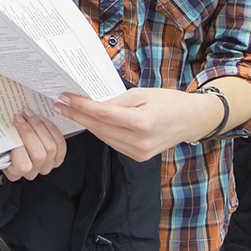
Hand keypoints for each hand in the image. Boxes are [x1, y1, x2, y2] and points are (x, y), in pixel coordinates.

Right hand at [0, 108, 66, 188]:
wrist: (9, 138)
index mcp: (15, 172)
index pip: (22, 163)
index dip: (21, 140)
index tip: (15, 122)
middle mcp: (31, 171)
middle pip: (39, 154)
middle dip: (32, 130)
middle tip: (24, 115)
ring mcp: (45, 165)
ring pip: (51, 148)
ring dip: (42, 127)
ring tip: (32, 115)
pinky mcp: (56, 157)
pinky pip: (60, 145)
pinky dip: (53, 131)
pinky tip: (43, 121)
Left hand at [54, 87, 221, 161]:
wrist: (190, 120)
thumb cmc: (169, 102)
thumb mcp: (143, 93)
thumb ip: (117, 100)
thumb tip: (94, 103)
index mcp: (142, 122)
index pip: (103, 114)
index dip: (81, 106)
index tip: (65, 98)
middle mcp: (139, 141)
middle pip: (99, 127)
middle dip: (77, 115)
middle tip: (60, 104)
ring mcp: (139, 152)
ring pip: (103, 137)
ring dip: (85, 124)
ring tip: (69, 111)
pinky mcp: (138, 156)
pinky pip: (112, 142)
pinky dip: (99, 132)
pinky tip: (89, 122)